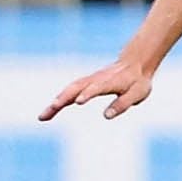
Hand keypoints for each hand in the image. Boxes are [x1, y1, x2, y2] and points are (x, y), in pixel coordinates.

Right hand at [40, 58, 155, 121]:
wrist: (135, 63)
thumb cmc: (137, 81)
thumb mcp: (137, 93)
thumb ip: (123, 103)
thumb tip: (106, 115)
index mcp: (110, 82)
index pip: (97, 87)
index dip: (88, 93)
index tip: (77, 102)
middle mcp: (96, 79)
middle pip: (76, 88)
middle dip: (63, 99)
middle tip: (51, 110)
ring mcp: (89, 80)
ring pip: (69, 90)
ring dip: (56, 102)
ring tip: (43, 117)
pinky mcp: (86, 84)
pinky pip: (70, 92)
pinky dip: (59, 100)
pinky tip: (50, 111)